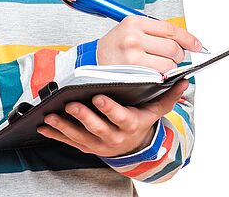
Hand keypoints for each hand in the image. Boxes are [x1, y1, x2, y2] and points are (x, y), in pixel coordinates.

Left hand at [35, 78, 188, 156]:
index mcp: (130, 123)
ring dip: (64, 126)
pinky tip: (44, 125)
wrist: (134, 147)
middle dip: (83, 116)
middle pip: (97, 127)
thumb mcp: (156, 110)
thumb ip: (169, 96)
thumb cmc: (140, 120)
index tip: (99, 97)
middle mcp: (114, 136)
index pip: (120, 116)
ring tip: (51, 114)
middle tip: (71, 104)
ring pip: (79, 136)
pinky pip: (68, 141)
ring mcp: (98, 143)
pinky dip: (55, 134)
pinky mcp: (85, 146)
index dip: (109, 108)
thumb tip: (184, 81)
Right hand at [96, 15, 203, 73]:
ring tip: (159, 65)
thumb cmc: (116, 44)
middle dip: (178, 55)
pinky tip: (154, 73)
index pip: (171, 29)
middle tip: (172, 57)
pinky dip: (161, 76)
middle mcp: (134, 37)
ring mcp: (133, 55)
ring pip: (168, 64)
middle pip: (173, 48)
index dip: (188, 38)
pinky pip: (159, 76)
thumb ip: (156, 31)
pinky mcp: (133, 72)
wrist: (94, 59)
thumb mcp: (132, 28)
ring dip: (169, 68)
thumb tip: (184, 40)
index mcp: (135, 22)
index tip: (196, 45)